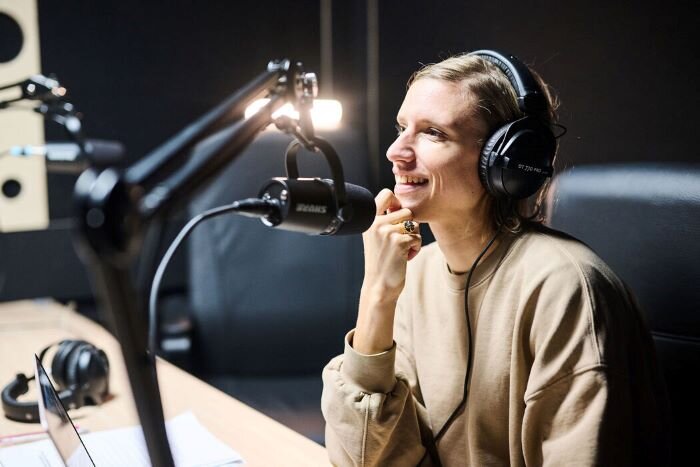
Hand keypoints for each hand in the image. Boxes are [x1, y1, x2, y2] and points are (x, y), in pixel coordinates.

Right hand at [353, 189, 421, 353]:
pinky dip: (416, 248)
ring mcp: (387, 232)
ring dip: (414, 237)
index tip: (397, 215)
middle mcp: (376, 223)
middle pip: (407, 211)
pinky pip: (418, 237)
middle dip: (409, 225)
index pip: (387, 194)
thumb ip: (384, 218)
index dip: (397, 202)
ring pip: (414, 224)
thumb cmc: (381, 260)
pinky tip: (405, 257)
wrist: (379, 285)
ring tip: (402, 249)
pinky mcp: (399, 242)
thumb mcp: (375, 236)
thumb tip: (401, 202)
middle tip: (401, 241)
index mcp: (369, 220)